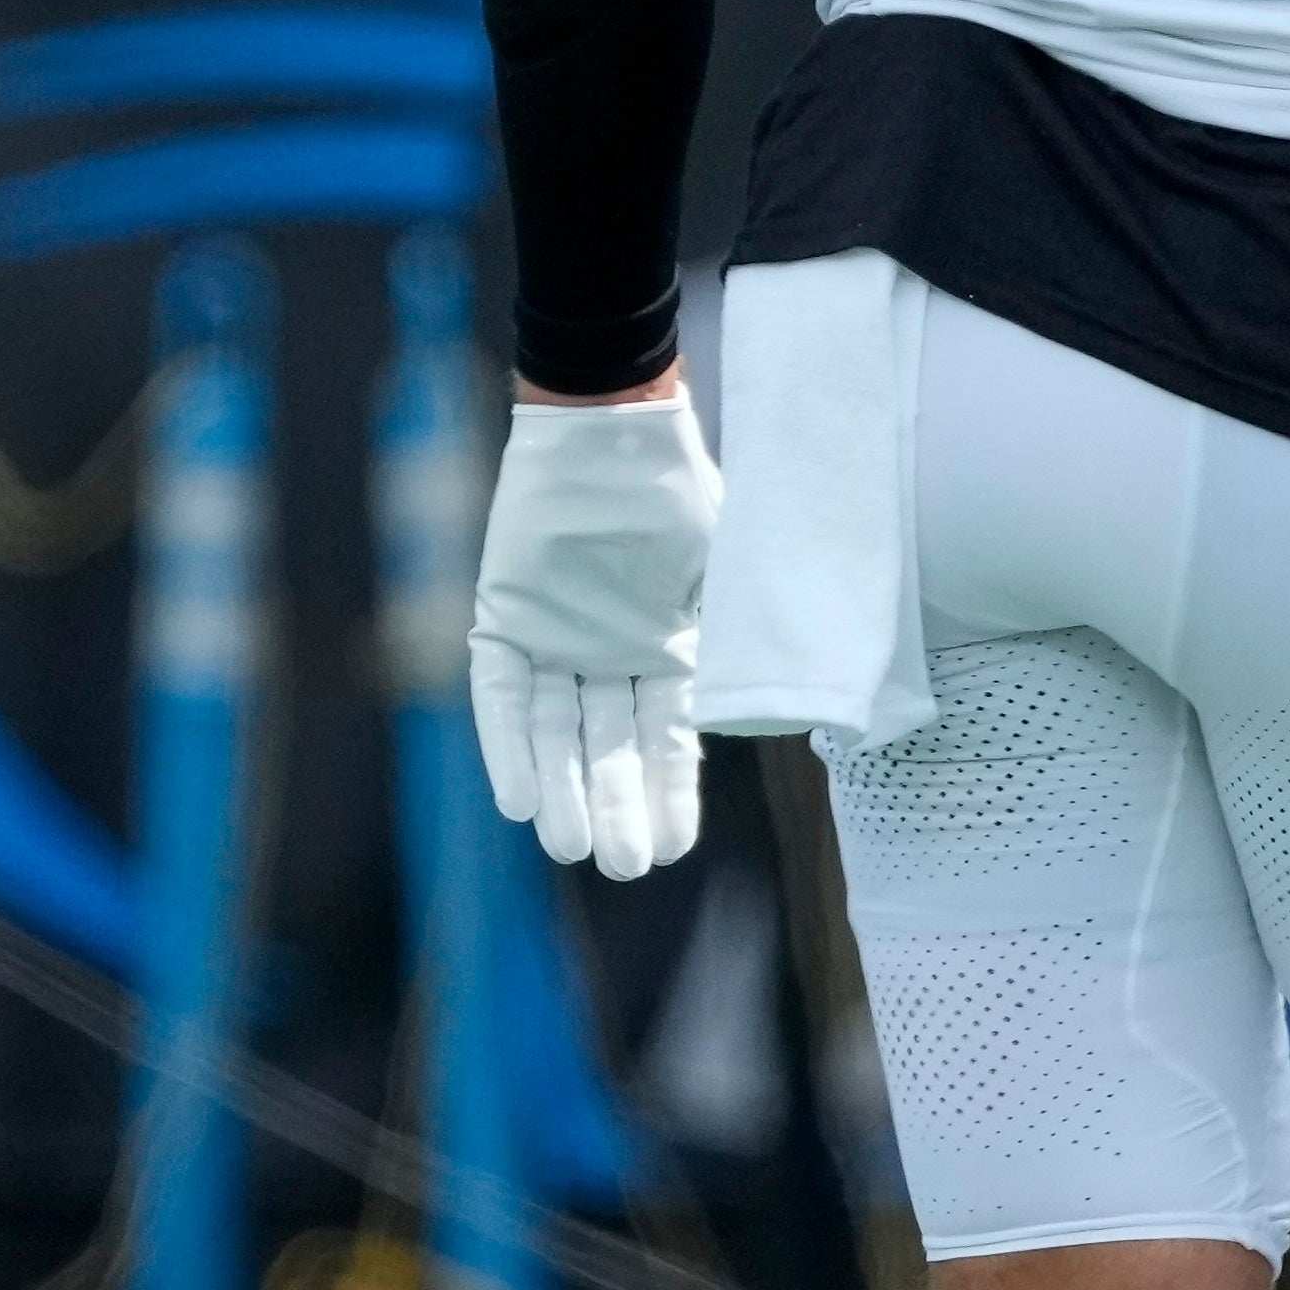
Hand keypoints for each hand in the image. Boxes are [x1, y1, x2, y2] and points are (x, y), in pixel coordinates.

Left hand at [470, 388, 717, 878]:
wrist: (612, 422)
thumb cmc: (680, 487)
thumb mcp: (731, 566)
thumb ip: (744, 634)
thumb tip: (787, 706)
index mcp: (666, 647)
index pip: (667, 739)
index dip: (668, 794)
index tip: (673, 849)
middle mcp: (607, 656)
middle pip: (609, 747)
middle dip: (615, 807)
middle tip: (622, 868)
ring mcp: (555, 641)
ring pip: (555, 733)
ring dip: (563, 787)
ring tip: (571, 848)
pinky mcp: (504, 618)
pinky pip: (502, 696)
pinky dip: (510, 746)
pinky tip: (519, 800)